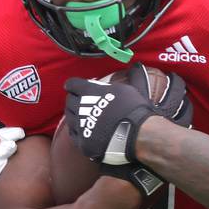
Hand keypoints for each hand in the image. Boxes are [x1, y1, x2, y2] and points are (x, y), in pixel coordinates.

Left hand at [64, 64, 191, 164]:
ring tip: (83, 117)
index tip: (74, 86)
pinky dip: (78, 132)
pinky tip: (85, 131)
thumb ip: (131, 77)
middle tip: (81, 102)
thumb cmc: (136, 110)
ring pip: (70, 118)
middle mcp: (81, 108)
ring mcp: (81, 126)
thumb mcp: (133, 88)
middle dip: (74, 100)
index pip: (72, 84)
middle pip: (70, 101)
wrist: (139, 134)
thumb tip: (136, 66)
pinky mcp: (83, 142)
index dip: (74, 85)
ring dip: (75, 116)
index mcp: (90, 92)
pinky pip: (74, 135)